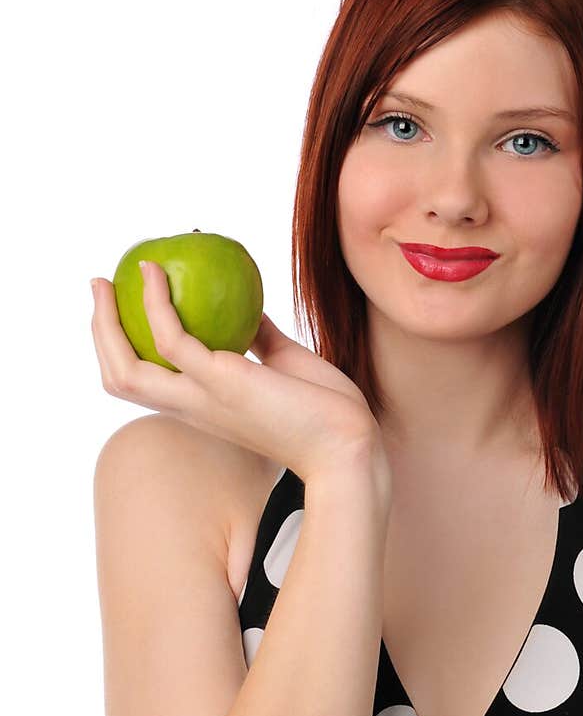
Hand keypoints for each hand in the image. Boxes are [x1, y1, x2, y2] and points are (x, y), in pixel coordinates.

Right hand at [90, 260, 384, 482]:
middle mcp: (193, 406)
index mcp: (203, 404)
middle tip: (100, 286)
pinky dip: (156, 301)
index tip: (121, 304)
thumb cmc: (323, 409)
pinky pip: (170, 338)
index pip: (144, 382)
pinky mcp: (220, 381)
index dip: (122, 346)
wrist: (349, 444)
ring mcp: (202, 397)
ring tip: (115, 276)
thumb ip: (260, 338)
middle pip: (119, 377)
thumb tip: (250, 309)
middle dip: (99, 332)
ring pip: (126, 367)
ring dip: (108, 320)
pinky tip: (159, 271)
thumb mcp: (284, 363)